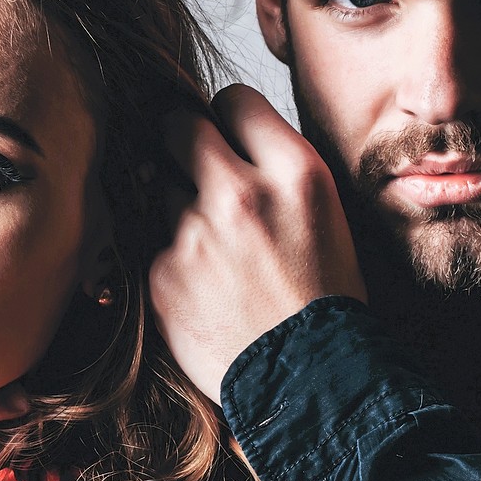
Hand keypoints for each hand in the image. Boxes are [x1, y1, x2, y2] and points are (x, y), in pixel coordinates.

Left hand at [150, 84, 365, 401]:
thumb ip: (276, 166)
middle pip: (179, 126)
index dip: (228, 118)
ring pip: (161, 187)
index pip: (233, 99)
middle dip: (182, 141)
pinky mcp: (162, 273)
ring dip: (178, 207)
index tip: (228, 136)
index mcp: (294, 171)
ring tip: (216, 249)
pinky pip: (153, 242)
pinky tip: (204, 286)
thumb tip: (228, 135)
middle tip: (193, 166)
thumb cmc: (326, 297)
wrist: (312, 381)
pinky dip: (171, 258)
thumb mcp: (327, 212)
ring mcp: (194, 233)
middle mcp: (241, 193)